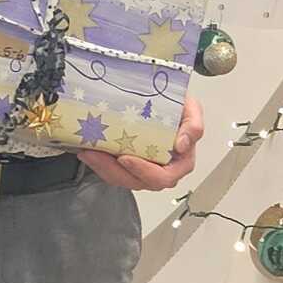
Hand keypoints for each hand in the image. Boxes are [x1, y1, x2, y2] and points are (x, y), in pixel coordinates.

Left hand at [80, 90, 202, 191]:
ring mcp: (144, 170)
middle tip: (97, 154)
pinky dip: (99, 163)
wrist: (164, 101)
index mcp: (180, 162)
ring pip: (122, 179)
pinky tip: (88, 150)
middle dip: (114, 171)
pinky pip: (113, 172)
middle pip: (138, 182)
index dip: (144, 172)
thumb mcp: (191, 109)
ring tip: (88, 151)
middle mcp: (163, 170)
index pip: (163, 177)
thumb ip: (194, 126)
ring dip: (102, 167)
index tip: (126, 158)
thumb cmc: (179, 107)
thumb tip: (182, 145)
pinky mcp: (128, 166)